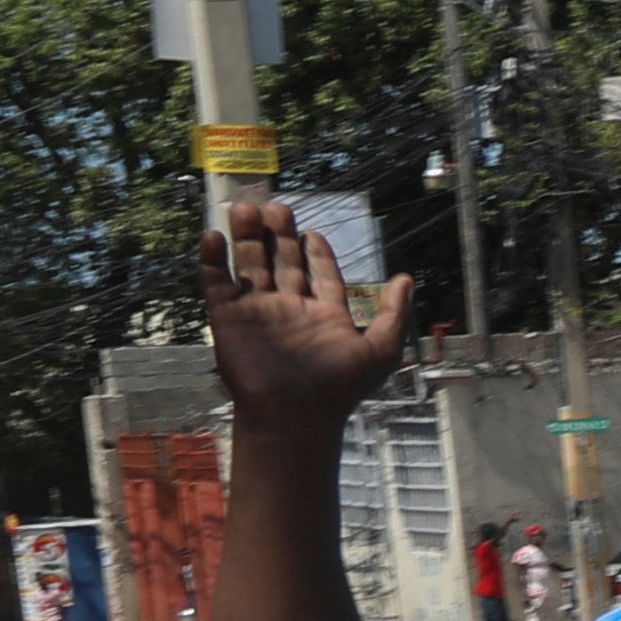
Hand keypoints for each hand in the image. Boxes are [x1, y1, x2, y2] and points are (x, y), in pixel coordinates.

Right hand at [202, 209, 424, 431]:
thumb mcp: (380, 348)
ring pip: (250, 265)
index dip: (316, 253)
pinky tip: (214, 236)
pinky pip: (217, 284)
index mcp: (324, 314)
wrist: (295, 414)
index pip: (320, 274)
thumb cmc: (339, 386)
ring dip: (248, 237)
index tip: (313, 232)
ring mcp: (257, 312)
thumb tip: (407, 278)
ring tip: (246, 207)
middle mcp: (290, 309)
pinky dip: (213, 260)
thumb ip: (394, 312)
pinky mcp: (228, 319)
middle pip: (283, 262)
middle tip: (276, 206)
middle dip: (279, 234)